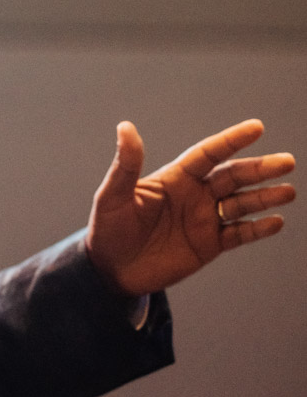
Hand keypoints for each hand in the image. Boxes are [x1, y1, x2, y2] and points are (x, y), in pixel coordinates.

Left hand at [85, 119, 294, 297]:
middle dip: (259, 168)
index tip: (256, 127)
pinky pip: (239, 234)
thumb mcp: (113, 196)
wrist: (110, 269)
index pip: (207, 154)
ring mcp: (203, 219)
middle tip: (286, 161)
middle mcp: (193, 195)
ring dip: (264, 197)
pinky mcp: (209, 245)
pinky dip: (257, 228)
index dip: (231, 140)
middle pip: (232, 176)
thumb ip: (126, 165)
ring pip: (241, 203)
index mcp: (173, 179)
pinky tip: (275, 222)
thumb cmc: (107, 228)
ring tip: (288, 192)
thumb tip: (125, 127)